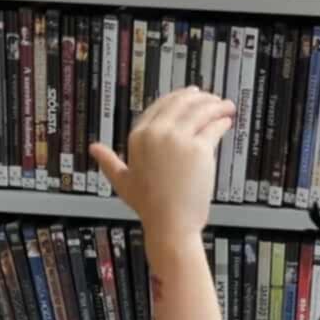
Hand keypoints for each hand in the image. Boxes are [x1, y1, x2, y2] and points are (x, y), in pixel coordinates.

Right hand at [90, 88, 236, 244]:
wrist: (170, 224)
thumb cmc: (149, 208)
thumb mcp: (122, 181)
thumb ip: (109, 162)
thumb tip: (93, 148)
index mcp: (138, 137)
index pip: (162, 105)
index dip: (179, 98)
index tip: (191, 95)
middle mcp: (156, 133)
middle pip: (182, 103)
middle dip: (200, 97)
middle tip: (212, 98)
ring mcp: (178, 139)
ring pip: (200, 111)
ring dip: (215, 105)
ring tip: (225, 106)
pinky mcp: (199, 148)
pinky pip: (213, 127)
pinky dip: (222, 121)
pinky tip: (226, 121)